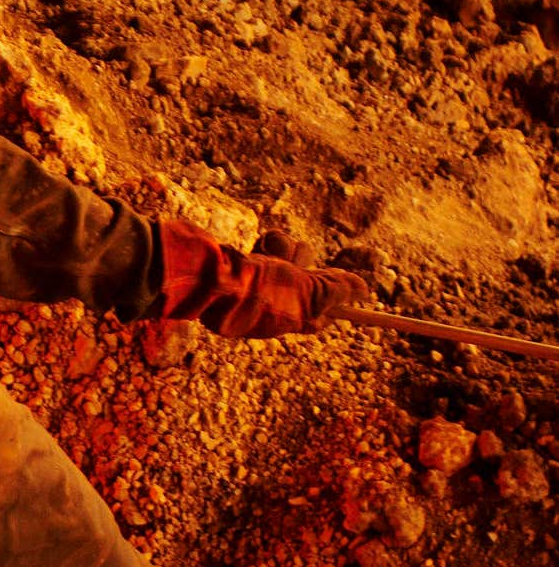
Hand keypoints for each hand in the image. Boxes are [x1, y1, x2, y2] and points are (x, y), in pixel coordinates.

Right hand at [153, 219, 371, 338]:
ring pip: (288, 259)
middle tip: (296, 260)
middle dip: (305, 264)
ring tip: (270, 248)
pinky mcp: (241, 267)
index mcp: (289, 321)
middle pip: (307, 279)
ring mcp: (257, 285)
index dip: (332, 292)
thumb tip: (363, 290)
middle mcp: (274, 306)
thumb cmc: (256, 291)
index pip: (325, 310)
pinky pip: (266, 251)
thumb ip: (335, 291)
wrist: (202, 277)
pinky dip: (266, 245)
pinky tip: (257, 246)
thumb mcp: (307, 294)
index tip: (338, 279)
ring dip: (284, 250)